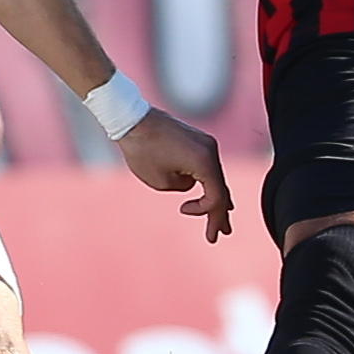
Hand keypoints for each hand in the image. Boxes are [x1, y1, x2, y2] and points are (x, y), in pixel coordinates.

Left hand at [116, 107, 233, 242]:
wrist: (131, 118)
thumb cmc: (142, 150)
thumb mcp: (161, 181)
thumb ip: (182, 187)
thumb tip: (191, 181)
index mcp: (204, 161)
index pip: (215, 195)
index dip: (203, 210)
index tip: (182, 210)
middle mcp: (210, 150)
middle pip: (221, 188)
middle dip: (218, 214)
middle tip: (219, 234)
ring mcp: (206, 143)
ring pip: (216, 177)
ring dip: (217, 199)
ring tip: (222, 221)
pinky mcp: (198, 141)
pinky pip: (208, 167)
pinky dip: (209, 183)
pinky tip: (213, 194)